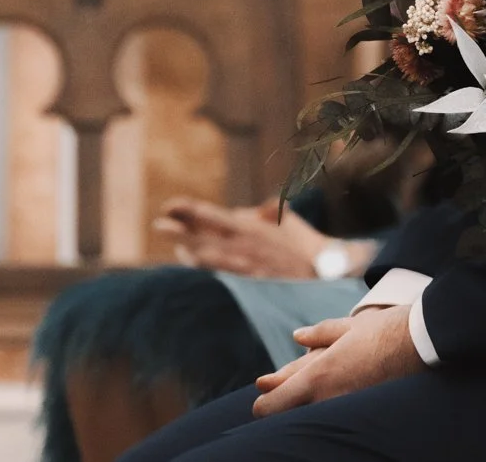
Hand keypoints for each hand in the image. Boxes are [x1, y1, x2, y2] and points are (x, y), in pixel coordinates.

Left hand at [155, 197, 371, 279]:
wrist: (326, 269)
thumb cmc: (305, 245)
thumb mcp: (287, 220)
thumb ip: (264, 212)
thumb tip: (244, 211)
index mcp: (251, 226)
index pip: (214, 215)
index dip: (190, 210)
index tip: (170, 206)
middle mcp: (244, 243)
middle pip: (205, 234)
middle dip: (181, 228)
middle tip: (159, 224)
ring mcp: (245, 262)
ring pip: (209, 253)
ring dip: (188, 247)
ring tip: (172, 243)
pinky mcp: (250, 280)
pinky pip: (222, 270)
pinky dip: (205, 264)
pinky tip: (192, 260)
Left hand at [252, 304, 425, 417]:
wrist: (425, 343)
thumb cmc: (387, 330)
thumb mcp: (349, 327)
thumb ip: (320, 334)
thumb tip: (298, 336)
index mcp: (317, 376)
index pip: (271, 405)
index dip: (263, 401)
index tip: (265, 391)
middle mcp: (327, 399)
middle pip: (287, 416)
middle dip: (282, 405)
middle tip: (281, 393)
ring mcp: (346, 410)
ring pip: (312, 415)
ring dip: (308, 406)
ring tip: (316, 390)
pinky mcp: (364, 413)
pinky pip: (336, 412)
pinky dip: (331, 406)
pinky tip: (338, 396)